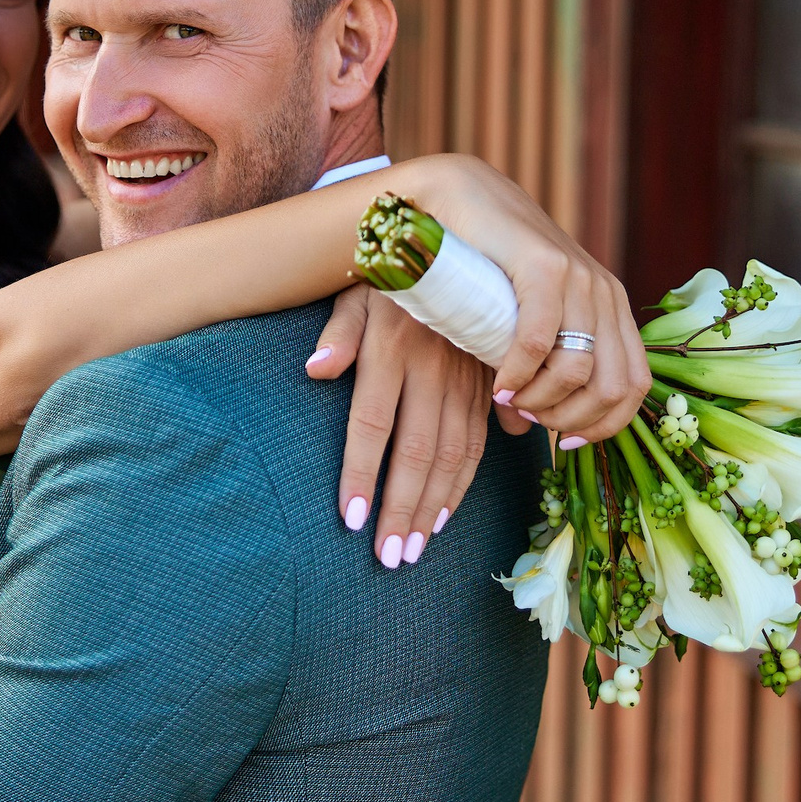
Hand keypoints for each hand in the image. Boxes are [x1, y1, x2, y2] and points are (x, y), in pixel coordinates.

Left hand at [312, 286, 489, 566]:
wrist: (456, 243)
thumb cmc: (388, 272)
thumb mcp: (355, 288)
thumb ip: (338, 331)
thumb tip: (315, 370)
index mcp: (392, 345)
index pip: (373, 423)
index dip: (361, 473)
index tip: (350, 520)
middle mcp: (431, 366)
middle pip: (416, 450)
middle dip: (401, 509)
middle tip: (387, 558)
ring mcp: (464, 376)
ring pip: (452, 454)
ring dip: (432, 506)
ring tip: (412, 550)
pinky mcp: (485, 383)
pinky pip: (479, 441)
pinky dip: (462, 483)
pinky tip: (444, 515)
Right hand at [382, 155, 649, 443]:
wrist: (459, 200)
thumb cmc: (484, 268)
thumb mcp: (519, 324)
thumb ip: (529, 372)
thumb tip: (519, 429)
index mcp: (612, 308)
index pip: (636, 386)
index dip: (606, 425)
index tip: (564, 441)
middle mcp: (606, 293)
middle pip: (614, 388)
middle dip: (572, 420)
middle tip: (531, 419)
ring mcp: (580, 277)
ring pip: (580, 370)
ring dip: (542, 402)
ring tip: (510, 401)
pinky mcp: (545, 266)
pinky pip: (541, 341)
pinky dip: (520, 375)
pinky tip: (500, 384)